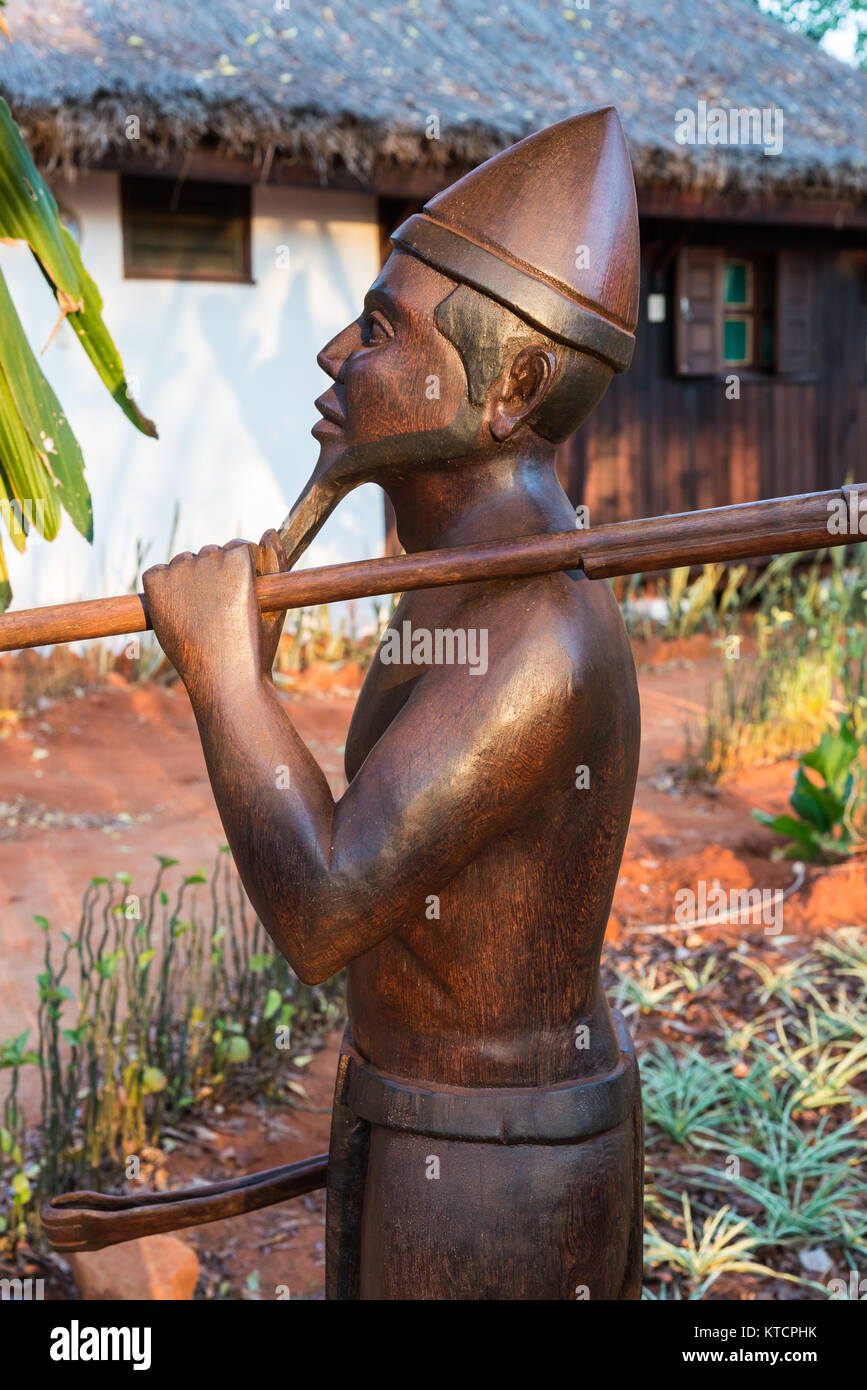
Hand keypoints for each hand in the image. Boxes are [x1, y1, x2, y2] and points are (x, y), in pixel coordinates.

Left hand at [142, 529, 288, 690]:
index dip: (238, 573)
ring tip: (199, 615)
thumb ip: (275, 562)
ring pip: (182, 562)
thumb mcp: (275, 605)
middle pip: (208, 553)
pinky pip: (156, 573)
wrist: (225, 681)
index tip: (238, 598)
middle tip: (218, 612)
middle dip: (213, 576)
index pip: (235, 548)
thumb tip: (267, 531)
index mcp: (240, 559)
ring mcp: (181, 571)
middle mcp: (210, 559)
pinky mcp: (157, 584)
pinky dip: (162, 587)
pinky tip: (175, 612)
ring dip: (187, 580)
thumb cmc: (255, 647)